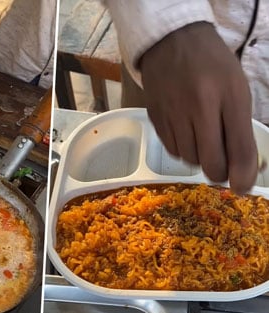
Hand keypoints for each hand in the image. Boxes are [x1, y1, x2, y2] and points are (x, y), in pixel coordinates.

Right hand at [140, 22, 256, 193]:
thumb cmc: (212, 66)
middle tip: (222, 164)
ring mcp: (173, 113)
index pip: (238, 148)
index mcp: (227, 97)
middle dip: (219, 170)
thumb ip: (240, 131)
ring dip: (200, 157)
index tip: (241, 186)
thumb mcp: (237, 91)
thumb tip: (241, 172)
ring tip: (204, 140)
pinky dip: (183, 149)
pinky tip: (187, 134)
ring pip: (189, 159)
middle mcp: (198, 107)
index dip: (242, 175)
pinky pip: (172, 150)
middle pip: (210, 162)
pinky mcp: (155, 118)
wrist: (172, 42)